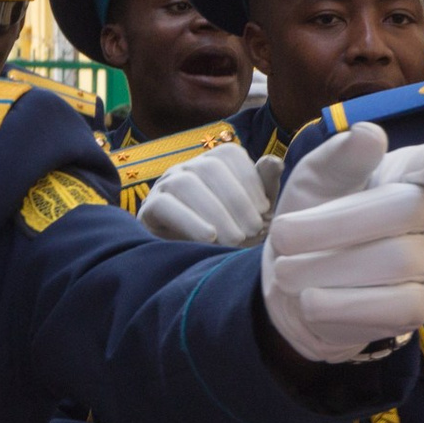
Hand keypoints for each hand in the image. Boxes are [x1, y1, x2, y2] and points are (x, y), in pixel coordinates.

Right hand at [137, 142, 274, 246]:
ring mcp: (165, 185)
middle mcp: (187, 168)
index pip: (229, 155)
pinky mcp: (149, 209)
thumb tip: (274, 161)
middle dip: (236, 200)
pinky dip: (190, 221)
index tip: (265, 210)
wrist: (199, 267)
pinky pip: (165, 206)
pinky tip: (209, 238)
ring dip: (216, 212)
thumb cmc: (234, 233)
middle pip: (209, 168)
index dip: (250, 180)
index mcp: (213, 163)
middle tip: (253, 230)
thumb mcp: (256, 211)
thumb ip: (266, 185)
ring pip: (186, 184)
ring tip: (235, 239)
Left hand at [261, 124, 423, 363]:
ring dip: (327, 268)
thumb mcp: (316, 178)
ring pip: (396, 262)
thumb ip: (340, 156)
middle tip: (282, 235)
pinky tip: (311, 300)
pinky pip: (393, 308)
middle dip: (333, 225)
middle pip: (403, 210)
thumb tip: (369, 134)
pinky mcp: (421, 308)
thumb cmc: (316, 216)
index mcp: (412, 173)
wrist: (297, 284)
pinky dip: (341, 305)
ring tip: (286, 271)